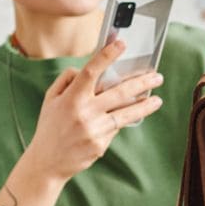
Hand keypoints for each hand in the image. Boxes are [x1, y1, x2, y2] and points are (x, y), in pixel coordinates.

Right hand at [22, 39, 164, 182]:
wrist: (47, 162)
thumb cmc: (50, 127)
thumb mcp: (50, 99)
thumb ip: (67, 80)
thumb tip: (86, 69)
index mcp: (70, 98)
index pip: (91, 72)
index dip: (106, 56)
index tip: (121, 43)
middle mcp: (84, 113)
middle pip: (119, 93)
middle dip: (141, 83)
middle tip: (157, 76)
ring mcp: (94, 130)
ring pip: (126, 113)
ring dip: (145, 106)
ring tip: (157, 100)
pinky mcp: (101, 144)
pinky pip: (116, 128)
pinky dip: (123, 121)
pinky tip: (133, 116)